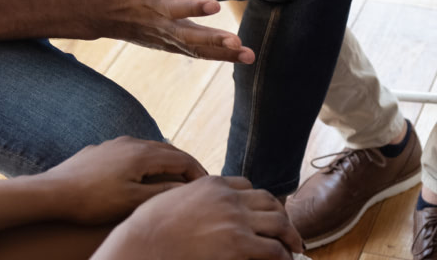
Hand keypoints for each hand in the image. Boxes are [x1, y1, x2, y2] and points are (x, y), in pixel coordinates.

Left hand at [36, 136, 207, 224]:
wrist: (52, 192)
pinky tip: (141, 173)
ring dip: (166, 161)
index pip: (182, 159)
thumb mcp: (132, 201)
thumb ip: (162, 193)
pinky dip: (146, 161)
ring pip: (150, 149)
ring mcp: (115, 144)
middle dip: (185, 165)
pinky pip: (132, 152)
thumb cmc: (92, 200)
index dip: (198, 172)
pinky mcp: (101, 150)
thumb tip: (186, 188)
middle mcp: (131, 142)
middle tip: (197, 180)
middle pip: (169, 150)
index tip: (207, 185)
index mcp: (143, 154)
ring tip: (174, 177)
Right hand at [93, 176, 302, 259]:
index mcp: (212, 184)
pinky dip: (283, 256)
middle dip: (281, 216)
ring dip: (289, 236)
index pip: (247, 186)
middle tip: (288, 230)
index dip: (259, 201)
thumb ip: (190, 197)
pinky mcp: (239, 244)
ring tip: (294, 247)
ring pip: (278, 223)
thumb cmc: (147, 227)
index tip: (265, 211)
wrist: (142, 244)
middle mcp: (229, 198)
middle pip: (268, 202)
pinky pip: (272, 249)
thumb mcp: (170, 199)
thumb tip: (195, 207)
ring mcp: (236, 220)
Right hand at [94, 0, 255, 63]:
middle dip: (214, 40)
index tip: (215, 5)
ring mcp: (166, 38)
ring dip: (223, 54)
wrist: (98, 11)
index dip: (194, 7)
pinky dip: (216, 56)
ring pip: (196, 50)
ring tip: (248, 56)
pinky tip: (238, 57)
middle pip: (190, 37)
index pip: (176, 7)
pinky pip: (195, 53)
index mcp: (154, 1)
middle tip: (236, 42)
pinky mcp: (169, 45)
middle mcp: (161, 24)